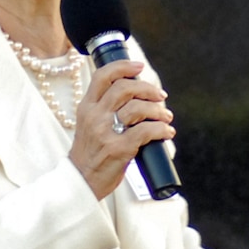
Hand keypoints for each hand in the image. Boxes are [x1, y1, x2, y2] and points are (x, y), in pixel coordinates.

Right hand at [69, 59, 174, 199]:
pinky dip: (161, 129)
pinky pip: (146, 131)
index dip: (123, 67)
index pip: (102, 76)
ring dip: (158, 110)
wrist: (81, 181)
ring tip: (166, 117)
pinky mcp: (118, 149)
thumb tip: (138, 95)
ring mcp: (105, 132)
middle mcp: (94, 116)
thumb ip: (105, 109)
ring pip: (137, 108)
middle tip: (161, 97)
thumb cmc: (91, 153)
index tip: (139, 67)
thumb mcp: (90, 124)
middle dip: (148, 89)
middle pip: (124, 88)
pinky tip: (167, 132)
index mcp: (86, 107)